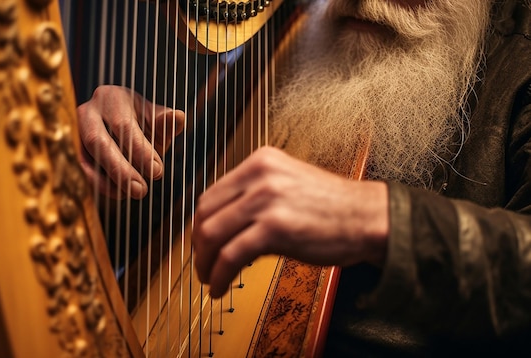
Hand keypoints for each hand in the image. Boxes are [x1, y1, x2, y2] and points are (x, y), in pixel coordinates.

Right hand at [77, 85, 184, 198]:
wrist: (118, 126)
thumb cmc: (141, 123)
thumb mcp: (155, 120)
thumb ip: (165, 122)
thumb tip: (178, 117)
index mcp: (111, 98)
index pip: (123, 125)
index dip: (140, 150)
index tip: (157, 172)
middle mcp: (87, 112)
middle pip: (97, 142)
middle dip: (120, 169)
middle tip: (141, 190)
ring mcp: (73, 133)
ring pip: (84, 159)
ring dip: (106, 181)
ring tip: (129, 194)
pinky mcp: (69, 152)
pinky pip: (79, 171)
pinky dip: (97, 185)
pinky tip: (118, 194)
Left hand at [192, 146, 388, 297]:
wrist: (369, 218)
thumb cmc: (333, 207)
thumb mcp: (288, 185)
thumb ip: (254, 196)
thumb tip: (223, 224)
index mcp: (260, 161)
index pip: (211, 194)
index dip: (200, 224)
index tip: (201, 243)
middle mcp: (259, 175)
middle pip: (206, 214)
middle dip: (198, 246)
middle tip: (202, 264)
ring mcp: (266, 200)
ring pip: (212, 235)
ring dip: (204, 263)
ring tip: (209, 279)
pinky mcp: (274, 227)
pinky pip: (231, 255)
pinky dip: (219, 275)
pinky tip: (220, 286)